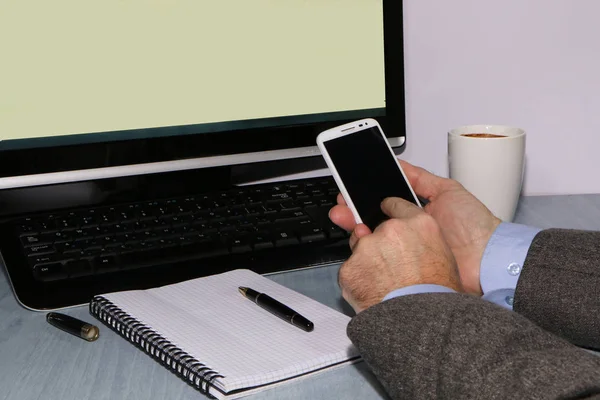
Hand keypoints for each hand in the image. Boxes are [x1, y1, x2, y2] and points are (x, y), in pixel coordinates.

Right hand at [330, 160, 500, 294]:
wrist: (488, 260)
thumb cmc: (474, 226)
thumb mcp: (448, 191)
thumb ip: (421, 178)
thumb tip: (399, 164)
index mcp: (416, 213)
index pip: (384, 203)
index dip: (367, 196)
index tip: (351, 191)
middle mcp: (408, 232)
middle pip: (374, 220)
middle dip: (355, 211)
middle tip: (342, 205)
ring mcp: (405, 252)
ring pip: (374, 239)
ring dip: (357, 228)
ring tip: (345, 219)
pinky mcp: (405, 269)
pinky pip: (381, 259)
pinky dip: (368, 249)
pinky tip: (360, 237)